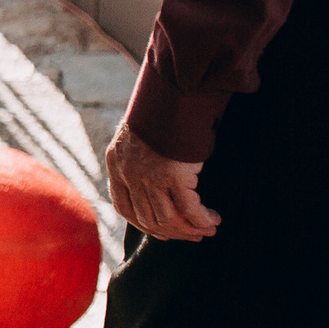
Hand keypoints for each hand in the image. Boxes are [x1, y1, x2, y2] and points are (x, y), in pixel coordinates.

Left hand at [104, 122, 219, 241]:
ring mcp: (149, 176)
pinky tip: (213, 219)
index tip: (163, 233)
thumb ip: (138, 161)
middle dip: (174, 232)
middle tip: (195, 235)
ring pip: (168, 219)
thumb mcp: (139, 138)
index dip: (144, 225)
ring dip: (191, 230)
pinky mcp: (173, 175)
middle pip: (147, 218)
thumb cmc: (163, 113)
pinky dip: (203, 220)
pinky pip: (190, 210)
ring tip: (208, 228)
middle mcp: (128, 172)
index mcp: (116, 163)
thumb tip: (153, 190)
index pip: (124, 207)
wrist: (175, 92)